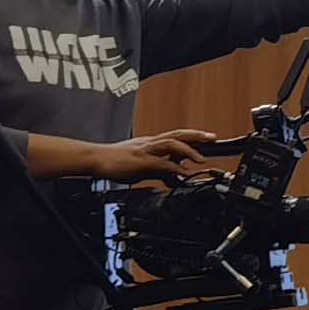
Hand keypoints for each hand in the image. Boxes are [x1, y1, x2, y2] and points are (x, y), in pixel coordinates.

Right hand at [90, 130, 215, 179]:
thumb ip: (158, 169)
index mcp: (151, 143)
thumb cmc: (114, 161)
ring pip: (171, 143)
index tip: (208, 139)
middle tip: (214, 138)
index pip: (176, 136)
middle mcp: (150, 143)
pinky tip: (182, 172)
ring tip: (201, 159)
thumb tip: (173, 175)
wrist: (95, 159)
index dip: (193, 137)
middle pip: (178, 134)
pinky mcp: (140, 160)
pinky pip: (160, 162)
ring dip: (189, 150)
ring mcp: (145, 150)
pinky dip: (173, 167)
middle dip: (197, 135)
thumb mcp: (142, 166)